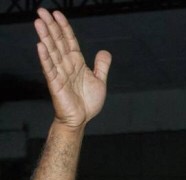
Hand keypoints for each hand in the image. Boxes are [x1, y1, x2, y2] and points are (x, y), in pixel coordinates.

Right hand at [34, 8, 111, 127]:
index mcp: (77, 63)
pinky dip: (45, 58)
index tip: (57, 14)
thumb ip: (102, 67)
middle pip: (58, 42)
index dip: (64, 27)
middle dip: (50, 26)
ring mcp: (60, 74)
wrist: (81, 120)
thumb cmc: (88, 103)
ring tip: (38, 22)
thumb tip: (104, 51)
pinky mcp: (55, 85)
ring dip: (45, 37)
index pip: (69, 41)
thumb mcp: (100, 82)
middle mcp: (67, 66)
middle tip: (41, 11)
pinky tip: (40, 46)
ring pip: (52, 52)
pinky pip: (49, 70)